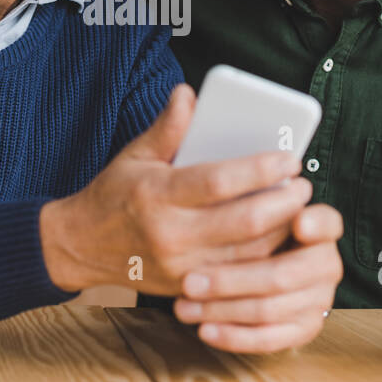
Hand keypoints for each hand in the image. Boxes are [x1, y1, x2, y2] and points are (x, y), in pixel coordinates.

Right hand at [40, 84, 309, 297]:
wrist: (79, 247)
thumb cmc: (112, 195)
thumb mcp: (134, 155)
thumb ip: (167, 127)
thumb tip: (189, 93)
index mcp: (156, 194)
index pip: (219, 182)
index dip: (260, 170)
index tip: (288, 159)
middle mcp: (170, 234)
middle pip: (244, 222)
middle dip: (283, 203)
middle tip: (303, 185)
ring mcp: (181, 267)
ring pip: (249, 255)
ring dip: (282, 232)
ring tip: (299, 209)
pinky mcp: (188, 288)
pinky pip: (239, 278)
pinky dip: (265, 259)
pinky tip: (280, 238)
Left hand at [172, 201, 343, 352]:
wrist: (264, 269)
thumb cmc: (248, 227)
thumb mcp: (246, 200)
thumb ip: (248, 192)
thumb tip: (221, 146)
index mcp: (319, 226)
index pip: (327, 222)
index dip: (315, 224)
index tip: (298, 222)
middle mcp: (326, 262)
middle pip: (282, 274)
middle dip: (231, 281)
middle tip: (188, 281)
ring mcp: (319, 297)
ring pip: (269, 308)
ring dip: (222, 310)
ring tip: (183, 306)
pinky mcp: (306, 327)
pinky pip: (270, 339)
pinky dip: (235, 336)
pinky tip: (205, 330)